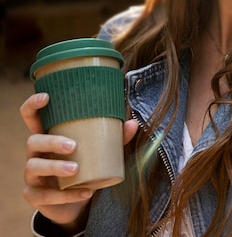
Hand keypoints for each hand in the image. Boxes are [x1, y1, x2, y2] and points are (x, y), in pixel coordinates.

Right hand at [20, 92, 138, 229]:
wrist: (77, 202)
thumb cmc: (86, 167)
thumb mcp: (100, 151)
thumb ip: (115, 138)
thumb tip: (132, 124)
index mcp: (49, 135)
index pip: (32, 117)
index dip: (33, 105)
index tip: (46, 97)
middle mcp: (36, 152)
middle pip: (33, 140)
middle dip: (51, 141)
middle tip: (73, 145)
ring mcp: (32, 175)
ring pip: (34, 166)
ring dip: (55, 167)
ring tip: (75, 169)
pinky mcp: (35, 195)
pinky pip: (46, 195)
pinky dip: (67, 195)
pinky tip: (85, 192)